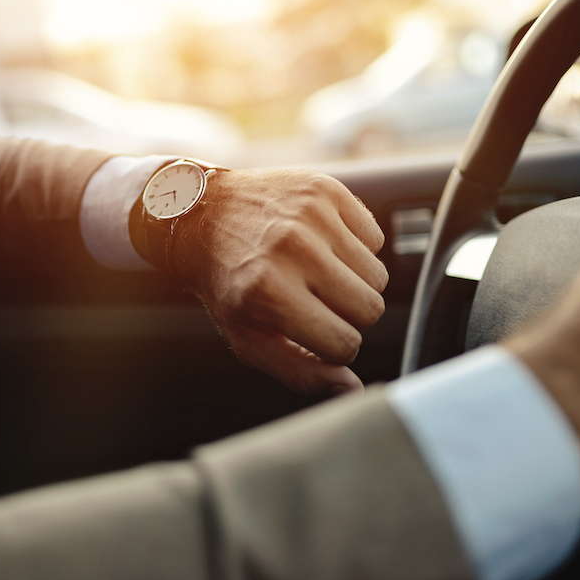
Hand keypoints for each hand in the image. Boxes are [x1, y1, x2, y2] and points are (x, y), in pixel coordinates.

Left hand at [173, 169, 387, 395]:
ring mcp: (311, 215)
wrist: (201, 214)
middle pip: (369, 309)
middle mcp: (291, 249)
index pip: (344, 344)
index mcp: (268, 292)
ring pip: (378, 276)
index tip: (313, 333)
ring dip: (354, 282)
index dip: (334, 346)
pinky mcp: (326, 190)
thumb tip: (351, 389)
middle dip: (348, 315)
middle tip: (316, 301)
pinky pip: (375, 238)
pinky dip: (355, 247)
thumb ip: (299, 372)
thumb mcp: (248, 337)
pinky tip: (322, 244)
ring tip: (317, 273)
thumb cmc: (227, 282)